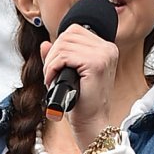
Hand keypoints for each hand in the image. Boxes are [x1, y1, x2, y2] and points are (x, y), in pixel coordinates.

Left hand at [40, 25, 117, 147]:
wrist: (91, 122)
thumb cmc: (81, 102)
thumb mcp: (67, 74)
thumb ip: (58, 57)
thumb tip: (45, 43)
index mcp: (105, 49)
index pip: (74, 30)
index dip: (58, 46)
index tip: (55, 65)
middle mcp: (108, 49)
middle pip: (67, 35)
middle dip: (52, 54)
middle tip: (50, 74)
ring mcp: (104, 55)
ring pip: (63, 44)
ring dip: (50, 63)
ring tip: (51, 79)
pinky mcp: (96, 64)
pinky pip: (64, 56)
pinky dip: (52, 68)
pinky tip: (52, 81)